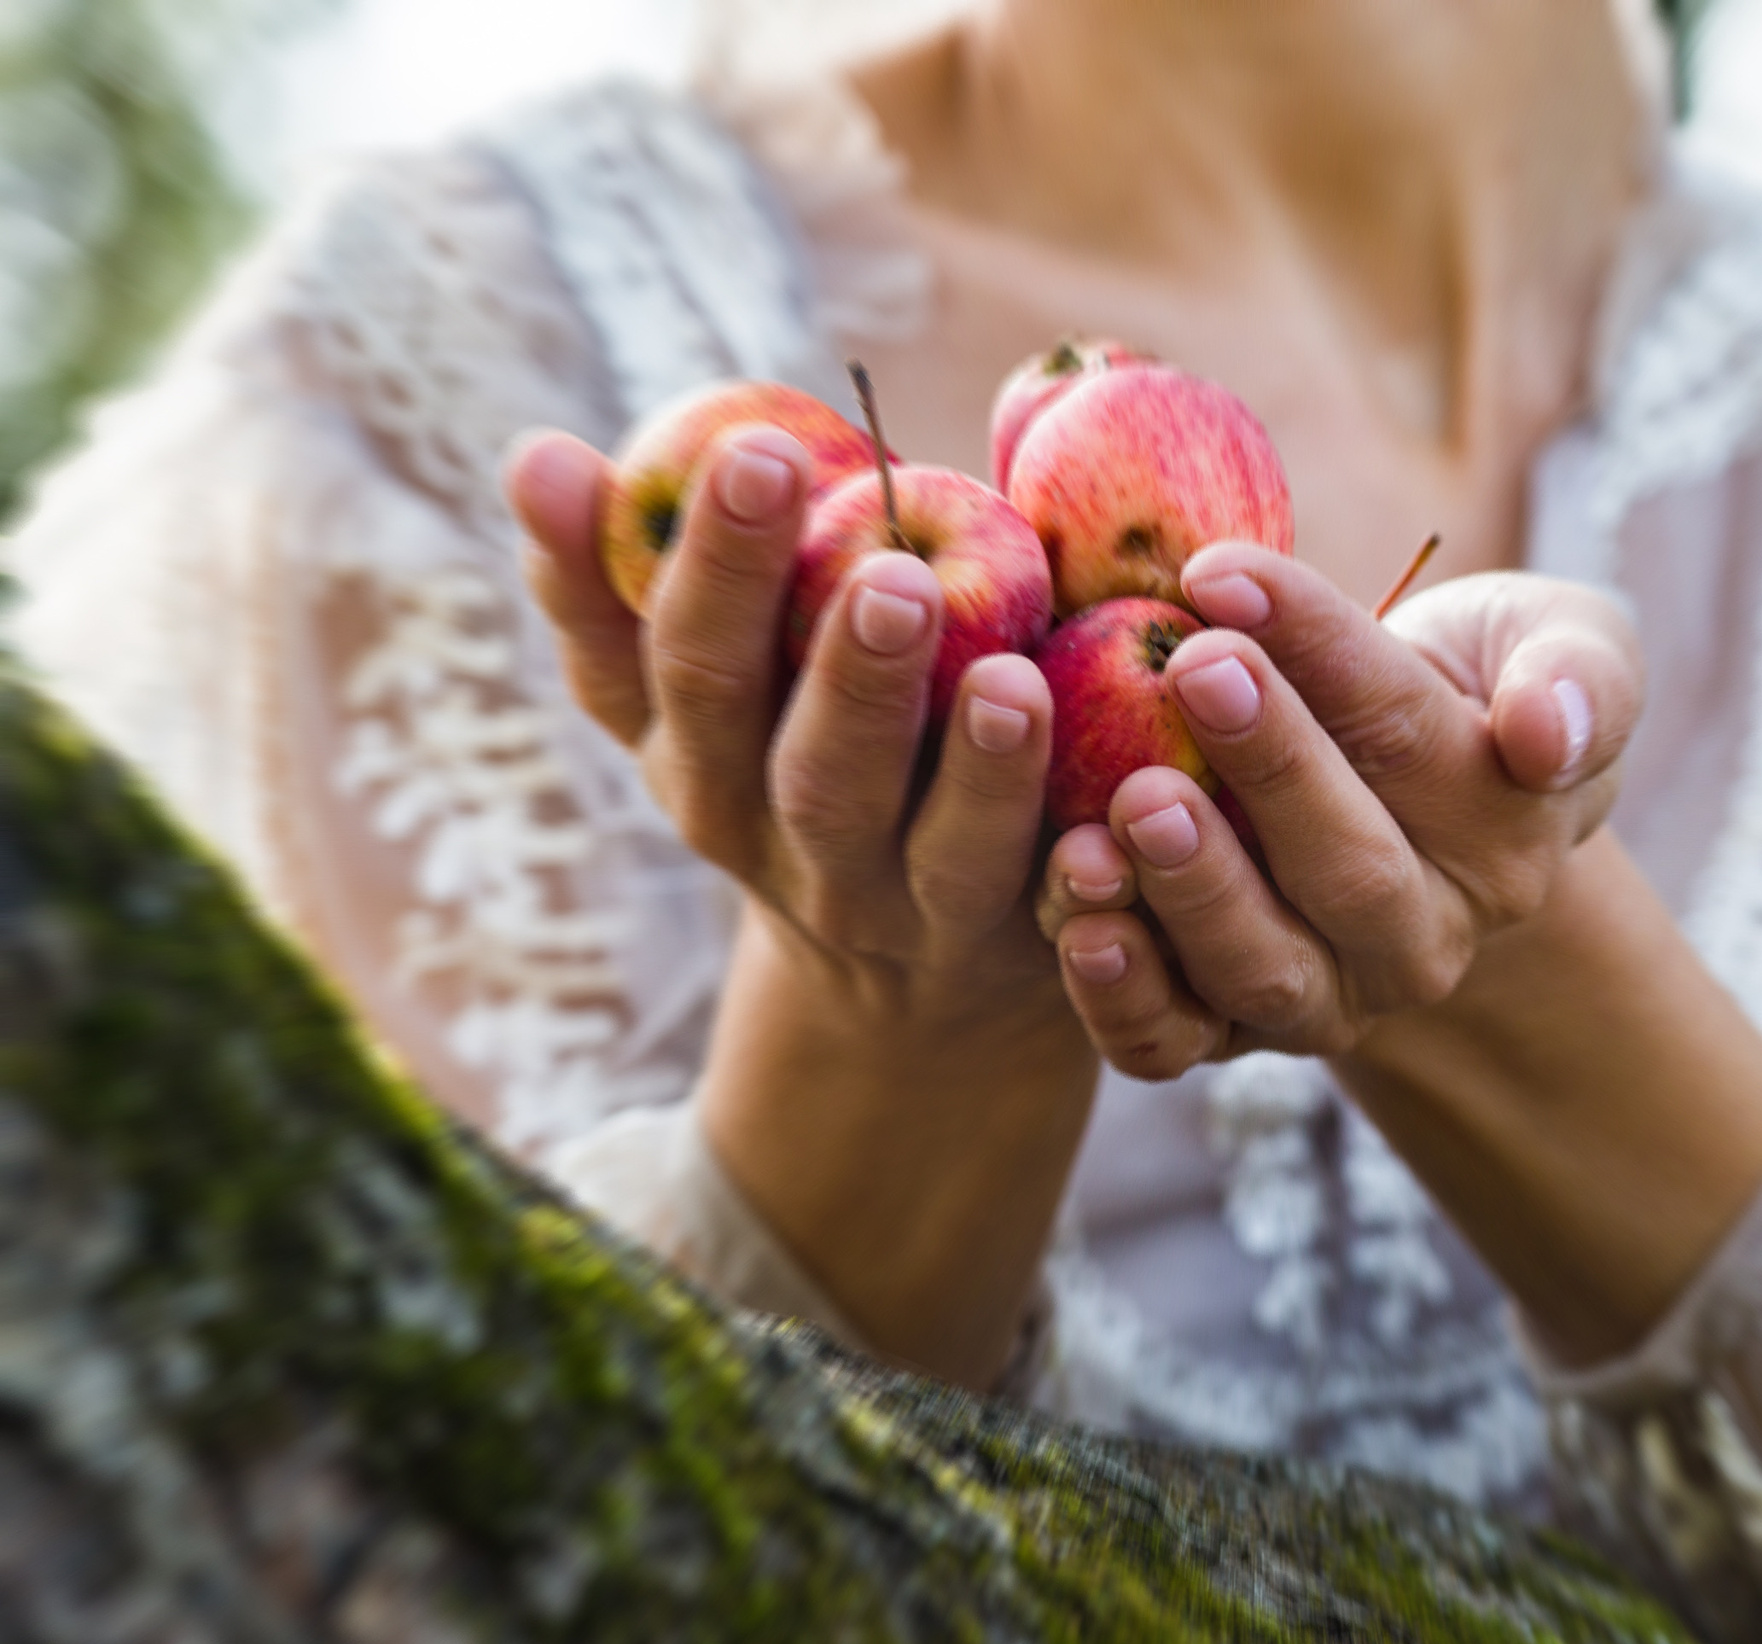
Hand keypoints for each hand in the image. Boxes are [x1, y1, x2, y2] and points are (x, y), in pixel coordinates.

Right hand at [506, 424, 1092, 1386]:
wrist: (902, 984)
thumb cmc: (800, 753)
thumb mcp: (704, 689)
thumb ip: (631, 573)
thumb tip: (535, 455)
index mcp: (695, 758)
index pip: (675, 661)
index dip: (709, 564)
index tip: (756, 445)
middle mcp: (785, 843)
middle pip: (800, 761)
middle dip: (842, 667)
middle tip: (887, 568)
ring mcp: (904, 907)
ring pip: (930, 847)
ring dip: (971, 767)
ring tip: (1007, 683)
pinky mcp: (1016, 945)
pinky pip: (1053, 909)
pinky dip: (1083, 860)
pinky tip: (1130, 799)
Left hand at [1039, 544, 1639, 1078]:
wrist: (1410, 788)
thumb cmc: (1478, 685)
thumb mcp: (1567, 643)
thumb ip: (1586, 676)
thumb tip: (1546, 733)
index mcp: (1507, 837)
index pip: (1407, 734)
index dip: (1318, 650)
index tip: (1227, 573)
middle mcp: (1427, 938)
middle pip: (1349, 867)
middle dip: (1267, 768)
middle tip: (1190, 669)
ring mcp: (1332, 997)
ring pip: (1265, 969)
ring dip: (1191, 891)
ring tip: (1123, 805)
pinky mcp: (1235, 1033)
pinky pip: (1180, 1044)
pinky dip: (1123, 1001)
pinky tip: (1080, 927)